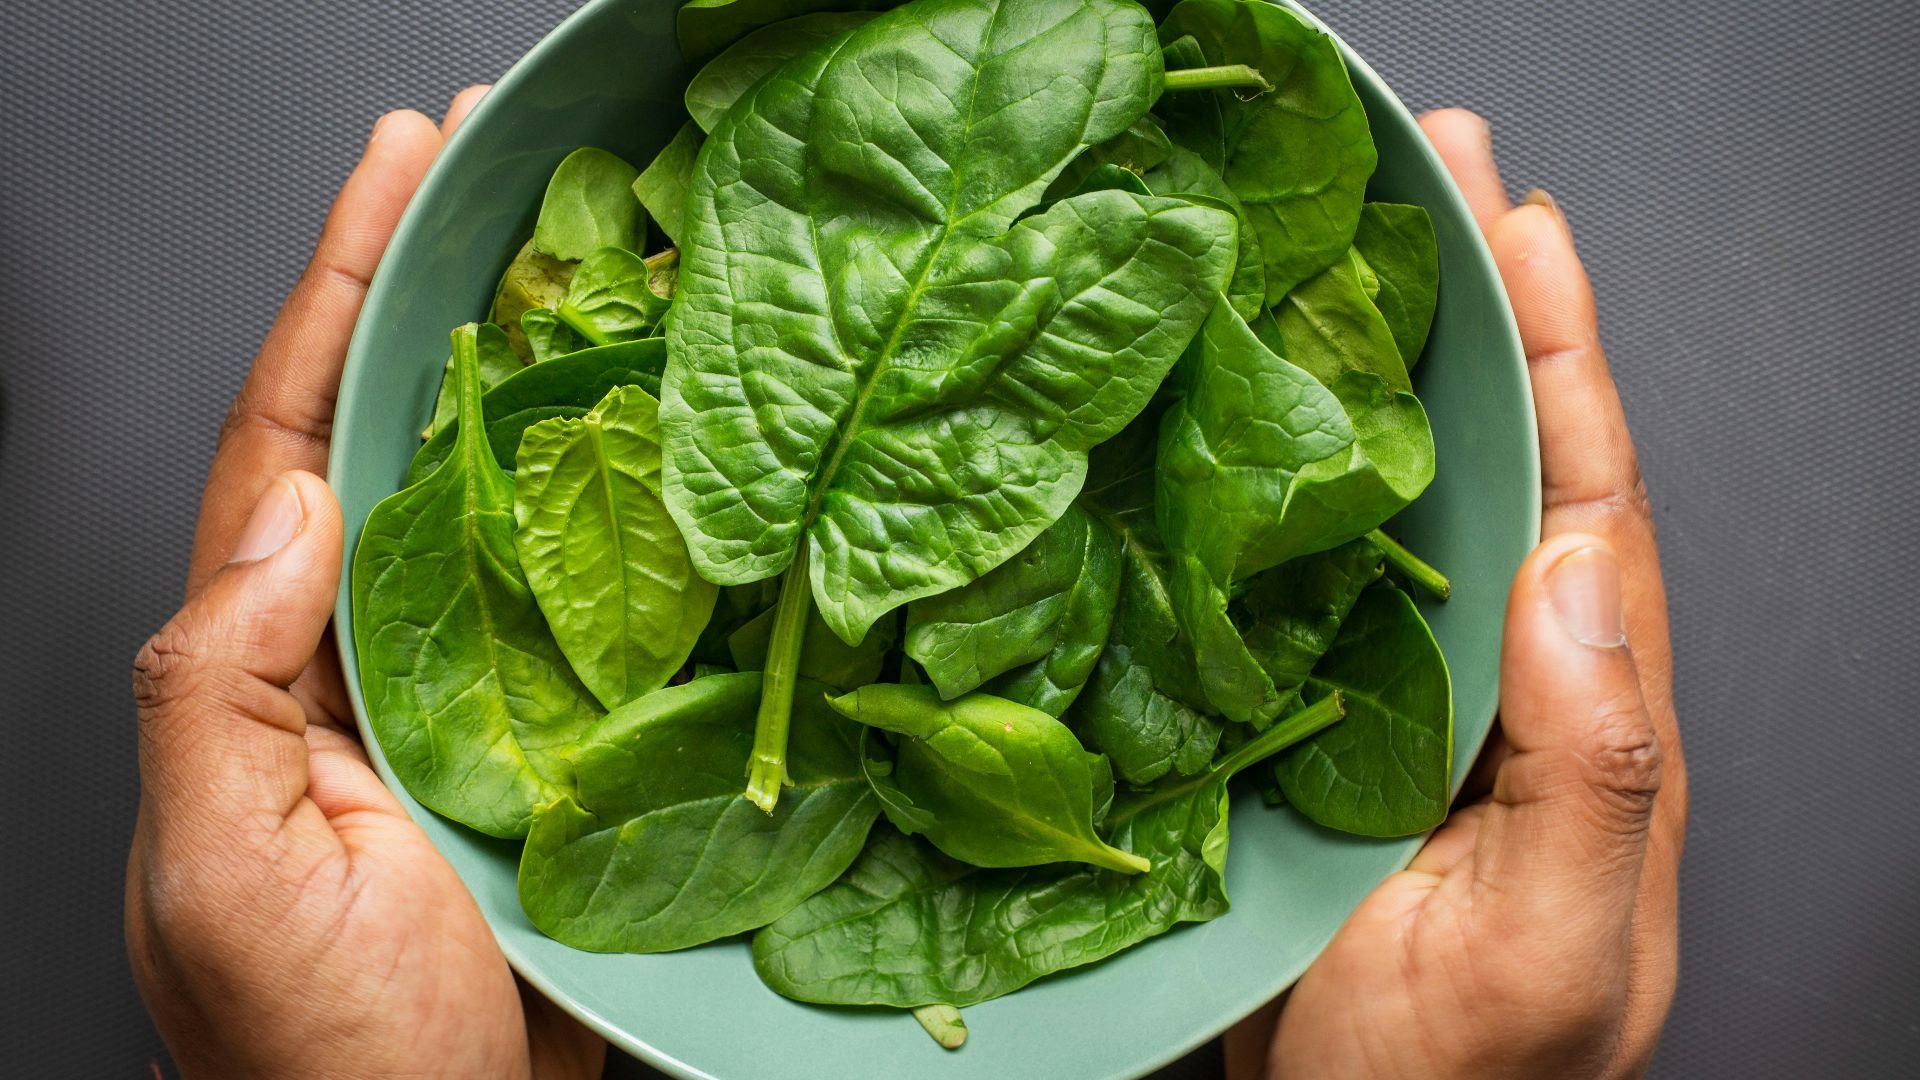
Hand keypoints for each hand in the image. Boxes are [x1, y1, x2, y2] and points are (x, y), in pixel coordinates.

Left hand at [124, 88, 604, 1079]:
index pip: (289, 442)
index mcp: (264, 669)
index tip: (395, 171)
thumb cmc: (321, 1059)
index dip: (336, 294)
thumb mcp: (221, 876)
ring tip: (592, 262)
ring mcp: (467, 696)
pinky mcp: (558, 742)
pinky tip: (670, 447)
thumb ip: (215, 689)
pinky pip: (590, 602)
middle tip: (496, 168)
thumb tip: (285, 508)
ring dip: (540, 380)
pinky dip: (623, 511)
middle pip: (397, 437)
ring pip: (502, 505)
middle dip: (432, 293)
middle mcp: (362, 657)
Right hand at [1227, 110, 1686, 1078]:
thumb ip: (1603, 772)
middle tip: (1428, 169)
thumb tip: (1582, 570)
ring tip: (1327, 247)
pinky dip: (1254, 486)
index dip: (1558, 351)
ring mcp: (1378, 699)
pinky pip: (1274, 583)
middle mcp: (1484, 680)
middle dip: (1467, 309)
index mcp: (1577, 714)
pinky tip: (1215, 415)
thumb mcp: (1560, 951)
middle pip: (1488, 461)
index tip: (1520, 223)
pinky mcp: (1280, 729)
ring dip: (1360, 371)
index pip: (1587, 496)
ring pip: (1380, 504)